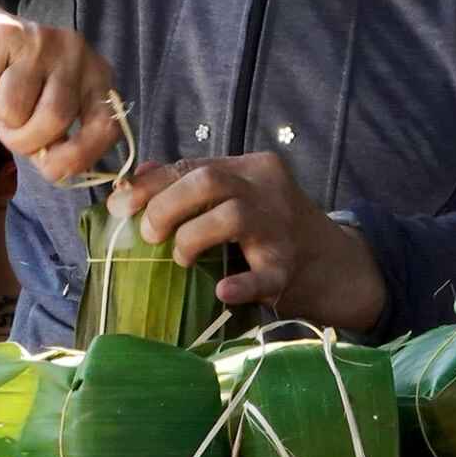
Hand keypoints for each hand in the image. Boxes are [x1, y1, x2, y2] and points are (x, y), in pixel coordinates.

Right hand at [0, 0, 120, 184]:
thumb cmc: (17, 80)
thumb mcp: (45, 111)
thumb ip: (55, 143)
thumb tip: (55, 170)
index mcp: (96, 74)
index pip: (105, 125)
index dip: (80, 156)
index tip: (52, 171)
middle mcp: (75, 52)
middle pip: (55, 117)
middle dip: (24, 140)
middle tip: (11, 133)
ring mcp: (40, 38)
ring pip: (14, 107)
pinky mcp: (1, 34)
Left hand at [110, 152, 386, 329]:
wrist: (335, 263)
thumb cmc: (271, 227)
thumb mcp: (237, 195)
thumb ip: (191, 184)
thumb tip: (133, 179)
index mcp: (250, 168)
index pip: (193, 166)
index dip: (150, 184)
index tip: (120, 206)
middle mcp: (267, 189)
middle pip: (211, 182)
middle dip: (168, 205)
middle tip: (149, 234)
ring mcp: (281, 227)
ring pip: (232, 216)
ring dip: (194, 235)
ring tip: (179, 258)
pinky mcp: (290, 268)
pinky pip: (265, 275)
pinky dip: (241, 284)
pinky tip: (222, 291)